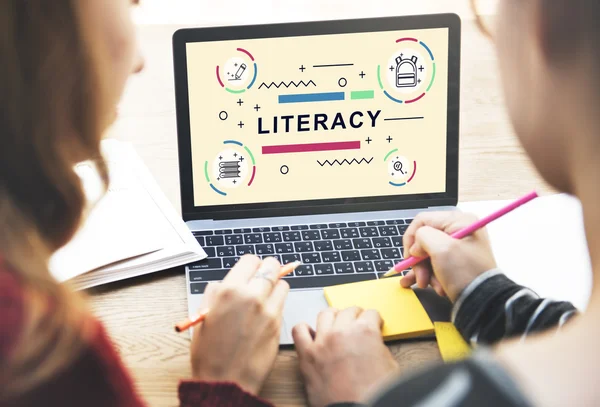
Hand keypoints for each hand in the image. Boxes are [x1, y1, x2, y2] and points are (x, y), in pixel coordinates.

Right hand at [190, 255, 288, 394]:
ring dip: (275, 286)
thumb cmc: (210, 353)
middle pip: (271, 266)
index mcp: (229, 291)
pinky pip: (284, 303)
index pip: (250, 260)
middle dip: (267, 270)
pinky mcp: (279, 324)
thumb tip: (225, 283)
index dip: (250, 265)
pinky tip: (266, 313)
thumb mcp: (203, 316)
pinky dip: (278, 303)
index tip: (250, 271)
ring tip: (264, 298)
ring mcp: (268, 310)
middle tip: (262, 278)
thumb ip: (215, 293)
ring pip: (282, 283)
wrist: (225, 381)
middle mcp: (251, 296)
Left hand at [292, 307, 397, 406]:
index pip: (371, 313)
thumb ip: (379, 347)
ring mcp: (322, 341)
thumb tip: (373, 343)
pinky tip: (312, 334)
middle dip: (355, 316)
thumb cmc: (374, 393)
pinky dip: (304, 329)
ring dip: (333, 317)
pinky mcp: (307, 355)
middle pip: (348, 311)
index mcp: (365, 332)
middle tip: (356, 323)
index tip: (373, 323)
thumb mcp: (390, 365)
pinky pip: (299, 331)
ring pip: (325, 314)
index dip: (374, 320)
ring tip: (336, 324)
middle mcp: (342, 331)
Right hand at [400, 211, 496, 301]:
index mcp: (459, 221)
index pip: (422, 220)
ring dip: (424, 271)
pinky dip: (430, 275)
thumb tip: (416, 246)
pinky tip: (429, 285)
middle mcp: (459, 231)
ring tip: (427, 284)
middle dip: (419, 260)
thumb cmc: (465, 273)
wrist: (483, 302)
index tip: (410, 256)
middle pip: (424, 239)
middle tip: (420, 276)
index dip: (411, 238)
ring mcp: (458, 247)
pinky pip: (435, 264)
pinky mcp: (457, 262)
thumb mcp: (441, 249)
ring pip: (428, 254)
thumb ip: (422, 237)